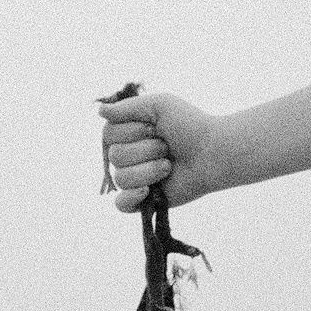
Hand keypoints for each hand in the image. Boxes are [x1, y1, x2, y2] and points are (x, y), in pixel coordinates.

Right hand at [100, 92, 221, 212]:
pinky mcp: (142, 201)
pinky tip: (148, 191)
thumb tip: (98, 110)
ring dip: (150, 170)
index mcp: (127, 134)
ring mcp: (133, 179)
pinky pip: (121, 204)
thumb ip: (127, 107)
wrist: (212, 153)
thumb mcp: (159, 106)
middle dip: (145, 150)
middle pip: (115, 156)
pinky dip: (132, 196)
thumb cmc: (189, 126)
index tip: (154, 128)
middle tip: (167, 148)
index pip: (108, 135)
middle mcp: (127, 157)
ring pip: (121, 178)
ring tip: (169, 166)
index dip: (131, 132)